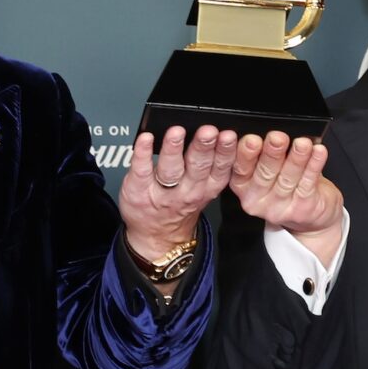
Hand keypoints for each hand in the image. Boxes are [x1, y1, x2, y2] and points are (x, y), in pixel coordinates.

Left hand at [119, 125, 236, 258]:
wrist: (155, 237)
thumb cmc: (179, 207)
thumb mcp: (205, 192)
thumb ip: (212, 166)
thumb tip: (218, 134)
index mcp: (207, 188)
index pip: (220, 169)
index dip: (225, 152)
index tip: (228, 135)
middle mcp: (187, 191)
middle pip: (197, 166)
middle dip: (203, 146)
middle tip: (208, 131)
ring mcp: (162, 192)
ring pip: (170, 169)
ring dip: (173, 148)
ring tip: (177, 132)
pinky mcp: (139, 189)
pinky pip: (141, 170)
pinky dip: (143, 153)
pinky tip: (145, 139)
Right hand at [231, 132, 343, 265]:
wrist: (313, 214)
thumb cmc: (288, 183)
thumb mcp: (269, 167)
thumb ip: (264, 151)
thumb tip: (270, 129)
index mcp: (243, 185)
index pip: (240, 168)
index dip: (244, 153)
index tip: (251, 138)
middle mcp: (257, 199)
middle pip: (263, 173)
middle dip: (271, 153)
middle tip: (277, 137)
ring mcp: (279, 208)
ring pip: (287, 178)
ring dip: (296, 158)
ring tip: (302, 143)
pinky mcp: (301, 210)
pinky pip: (308, 184)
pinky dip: (314, 165)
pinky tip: (318, 152)